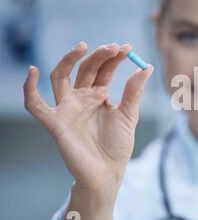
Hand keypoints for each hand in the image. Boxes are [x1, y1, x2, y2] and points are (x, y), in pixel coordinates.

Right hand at [23, 42, 153, 191]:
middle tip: (114, 47)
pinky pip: (36, 105)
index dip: (114, 58)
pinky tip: (33, 71)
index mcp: (98, 95)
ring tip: (83, 46)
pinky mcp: (55, 122)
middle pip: (85, 69)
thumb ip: (134, 92)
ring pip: (60, 76)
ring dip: (69, 59)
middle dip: (99, 56)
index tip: (127, 47)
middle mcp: (81, 98)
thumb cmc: (117, 146)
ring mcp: (67, 108)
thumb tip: (146, 67)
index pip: (103, 70)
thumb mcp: (128, 115)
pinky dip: (29, 88)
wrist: (108, 173)